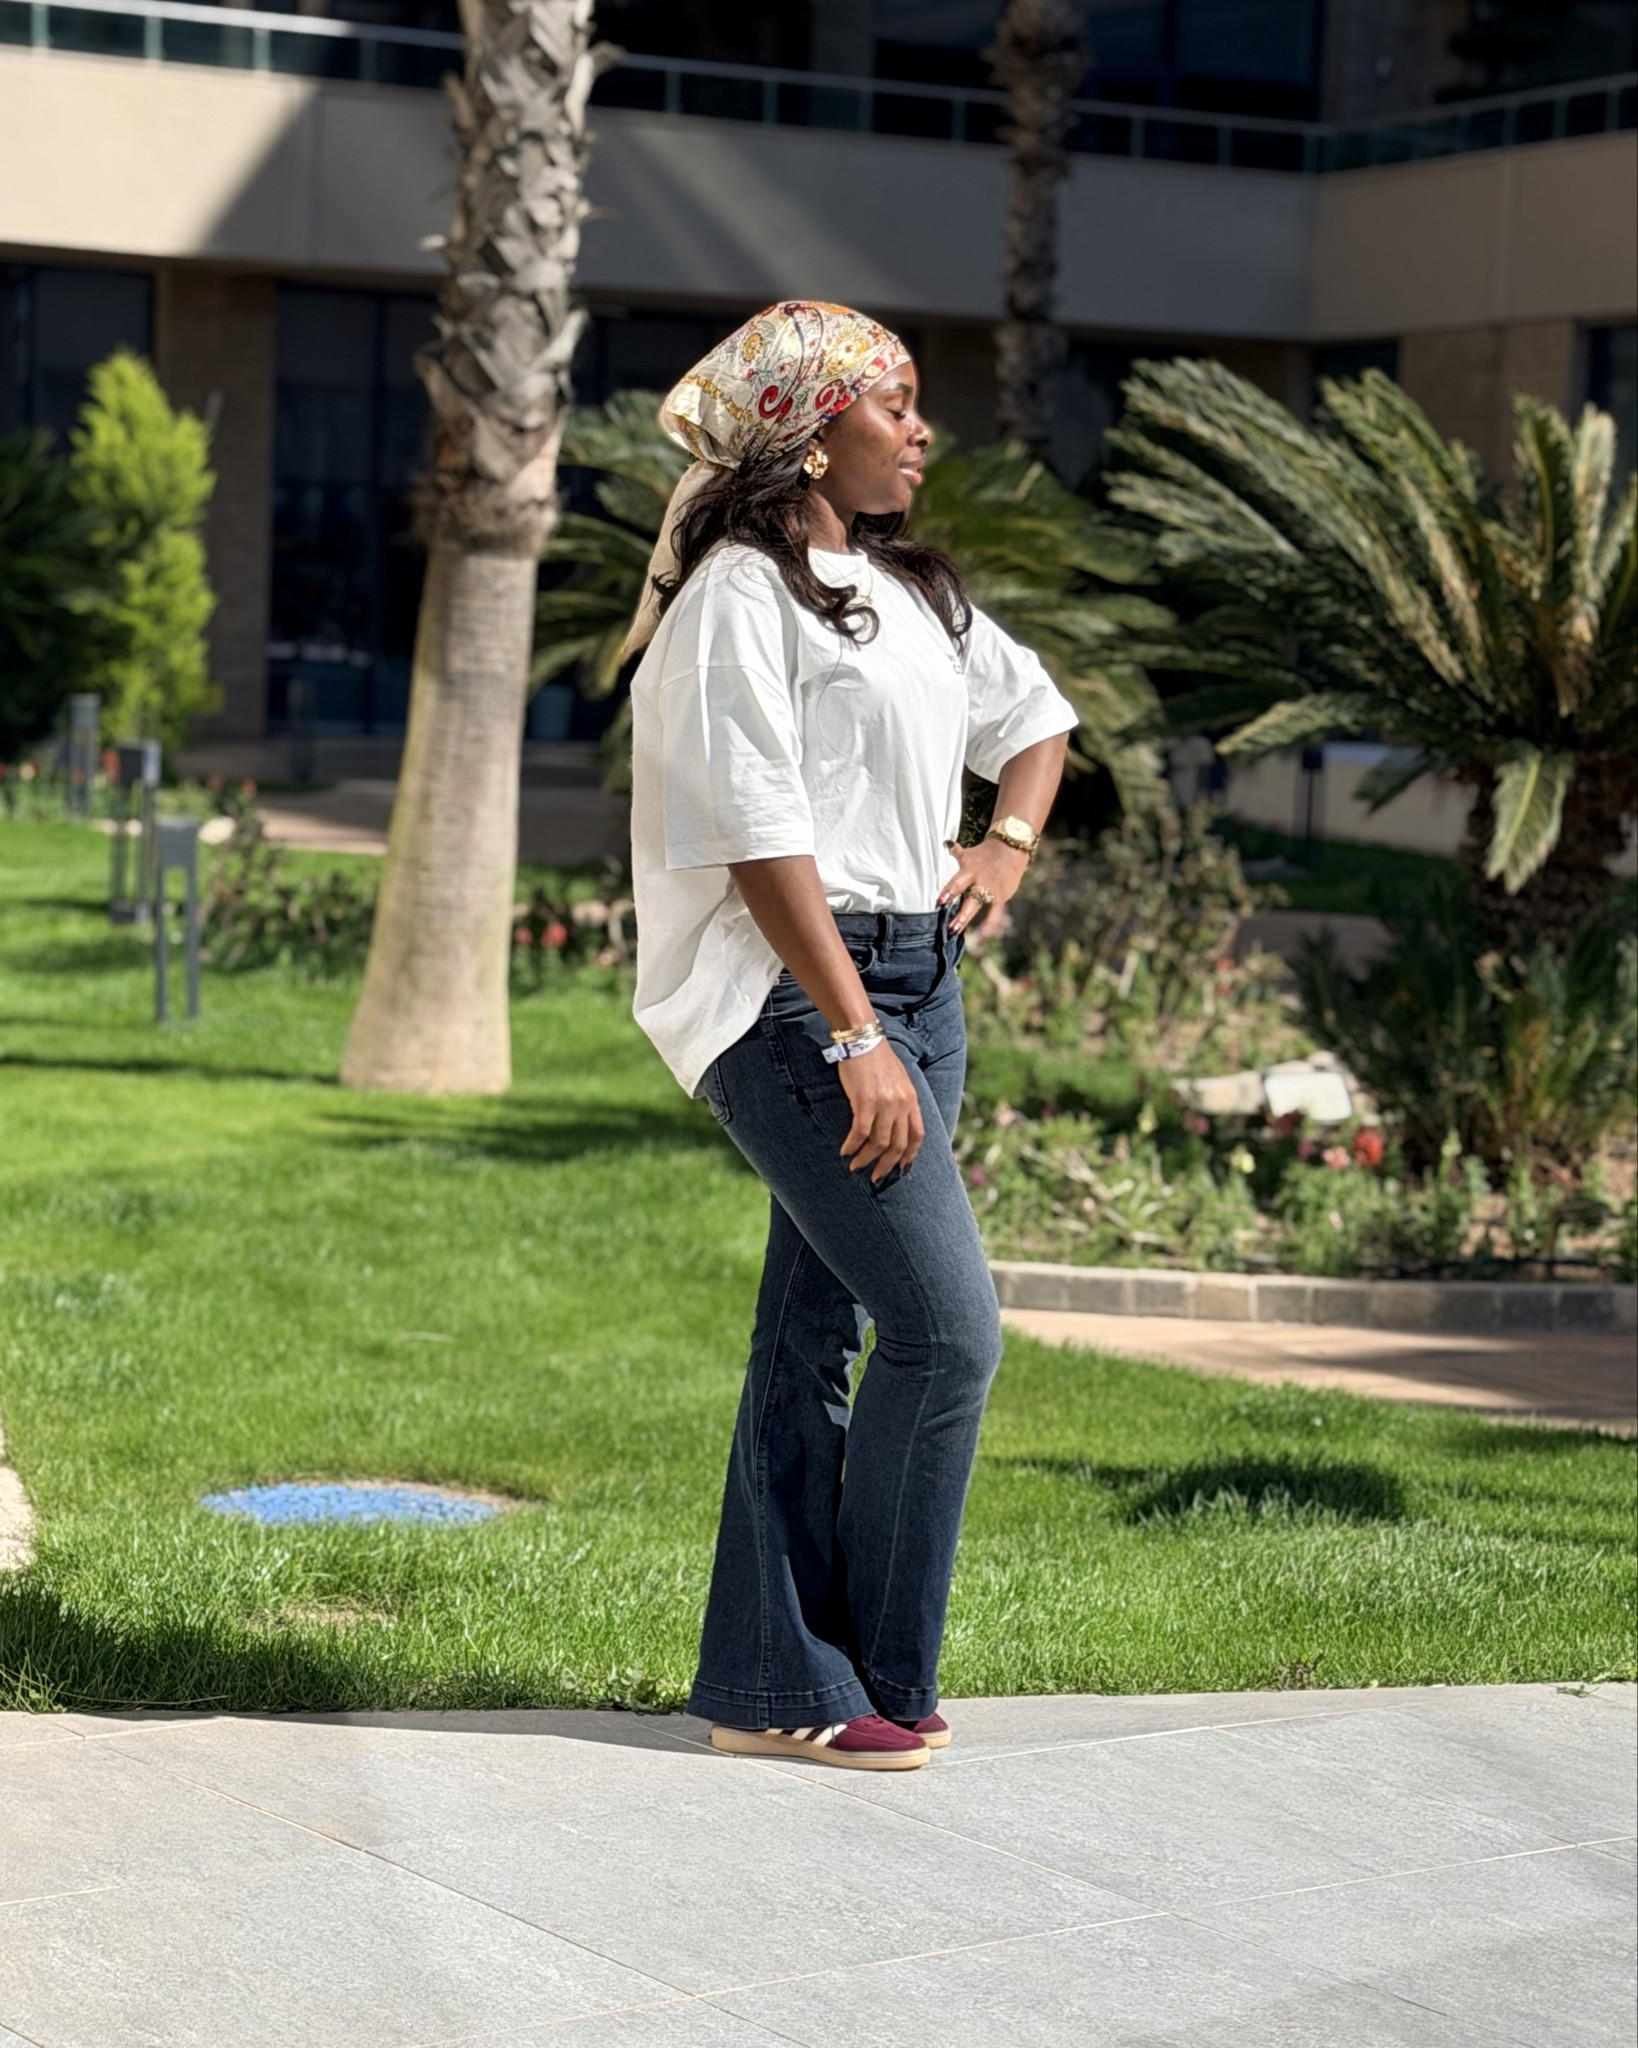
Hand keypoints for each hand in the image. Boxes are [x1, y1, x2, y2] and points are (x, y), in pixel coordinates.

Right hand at [837, 1039, 923, 1182]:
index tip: (901, 1169)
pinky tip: (845, 1152)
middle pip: (898, 1145)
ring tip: (855, 1168)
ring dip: (866, 1159)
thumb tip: (893, 1122)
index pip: (917, 1135)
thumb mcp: (898, 1079)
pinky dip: (852, 1146)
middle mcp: (902, 1104)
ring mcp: (885, 1104)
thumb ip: (900, 1100)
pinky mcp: (865, 1101)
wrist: (863, 1038)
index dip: (910, 1156)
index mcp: (911, 1100)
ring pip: (879, 1143)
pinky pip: (860, 1133)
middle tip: (876, 1178)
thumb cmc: (877, 1058)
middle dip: (886, 1165)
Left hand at [938, 835, 1029, 937]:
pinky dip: (991, 923)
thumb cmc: (985, 853)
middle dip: (957, 910)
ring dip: (965, 918)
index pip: (957, 882)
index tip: (940, 902)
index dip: (949, 892)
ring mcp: (990, 890)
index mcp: (969, 869)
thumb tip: (945, 843)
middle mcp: (979, 880)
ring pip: (976, 905)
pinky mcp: (1001, 896)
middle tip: (948, 924)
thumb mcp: (970, 853)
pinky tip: (985, 935)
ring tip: (955, 930)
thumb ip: (957, 853)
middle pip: (967, 897)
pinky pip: (995, 912)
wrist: (1012, 848)